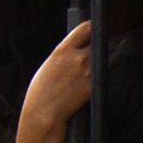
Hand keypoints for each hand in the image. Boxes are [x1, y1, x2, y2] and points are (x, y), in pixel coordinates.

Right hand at [19, 22, 96, 140]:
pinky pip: (100, 78)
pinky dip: (97, 79)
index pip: (86, 28)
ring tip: (86, 73)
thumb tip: (78, 50)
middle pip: (97, 45)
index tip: (95, 29)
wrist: (43, 113)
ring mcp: (88, 73)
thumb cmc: (41, 92)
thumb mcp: (48, 66)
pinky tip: (86, 85)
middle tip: (93, 54)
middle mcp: (77, 58)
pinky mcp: (93, 87)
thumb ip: (64, 56)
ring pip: (101, 61)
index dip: (92, 28)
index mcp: (62, 50)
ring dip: (98, 64)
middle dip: (96, 49)